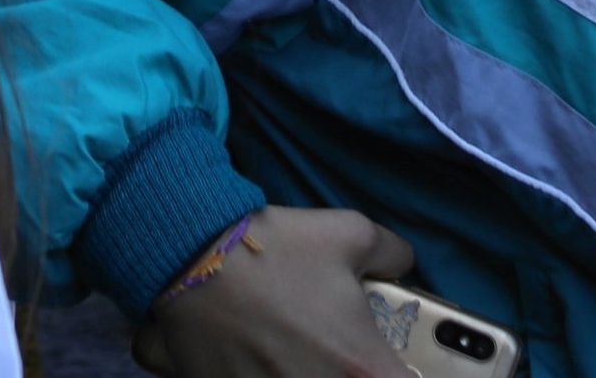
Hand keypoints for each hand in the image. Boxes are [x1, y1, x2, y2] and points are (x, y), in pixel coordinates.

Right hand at [133, 207, 415, 377]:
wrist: (191, 258)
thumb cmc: (275, 248)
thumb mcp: (349, 233)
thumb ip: (392, 254)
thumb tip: (401, 266)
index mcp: (364, 369)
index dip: (404, 375)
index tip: (391, 363)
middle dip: (351, 372)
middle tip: (335, 352)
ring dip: (304, 372)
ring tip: (289, 352)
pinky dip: (266, 376)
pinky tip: (258, 359)